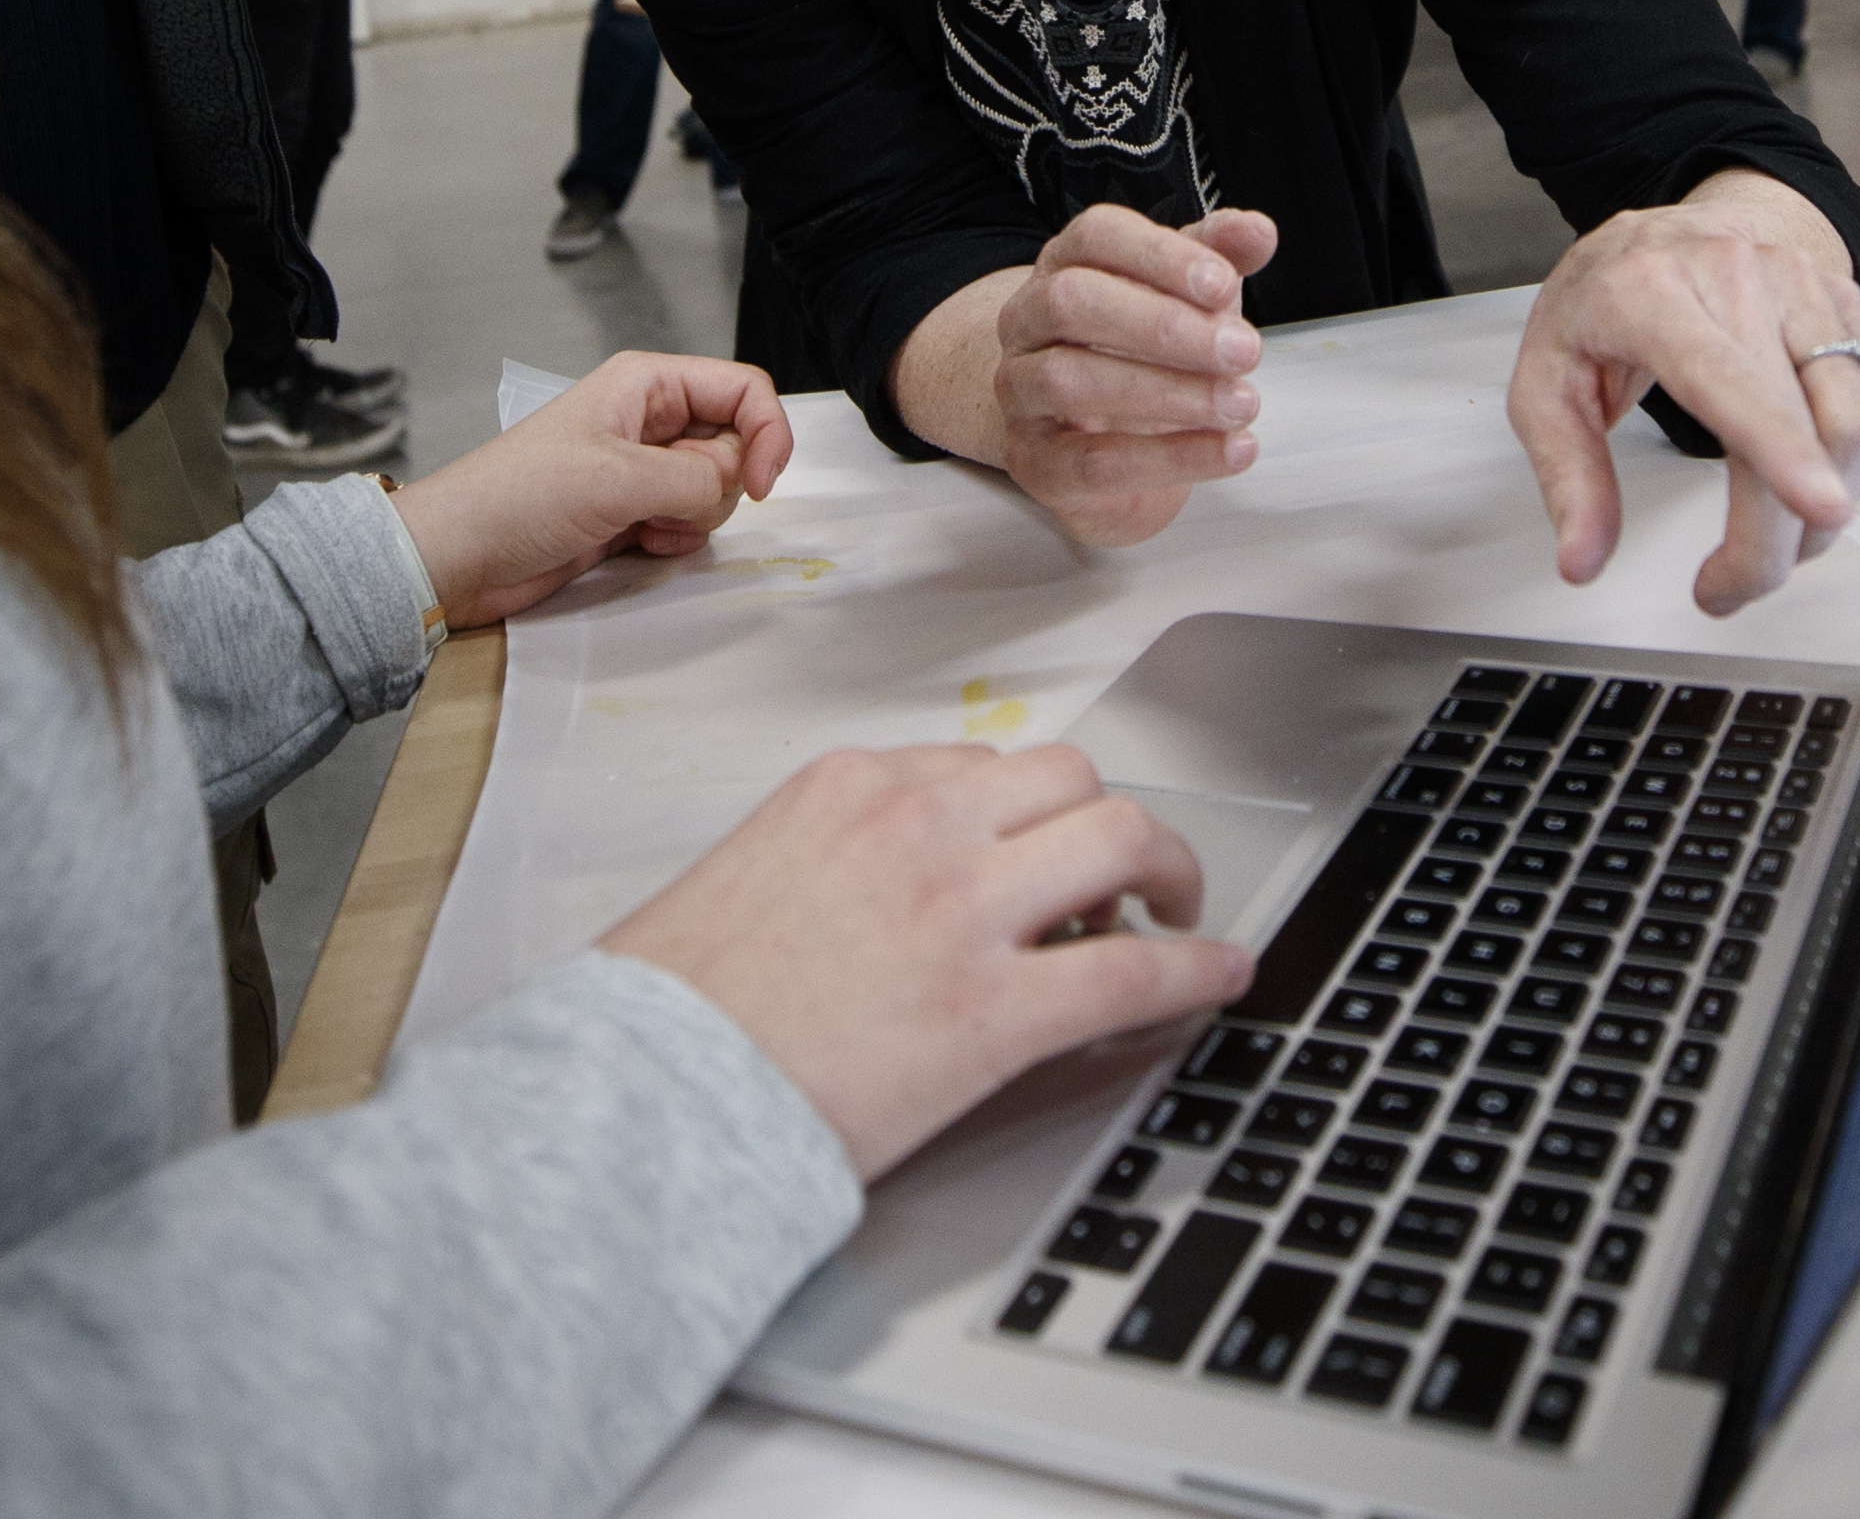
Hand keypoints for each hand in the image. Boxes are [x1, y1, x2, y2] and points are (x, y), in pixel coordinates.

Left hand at [386, 351, 793, 629]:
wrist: (459, 557)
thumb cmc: (520, 497)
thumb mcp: (617, 478)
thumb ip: (695, 477)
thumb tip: (734, 484)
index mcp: (646, 384)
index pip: (743, 388)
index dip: (767, 433)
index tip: (762, 486)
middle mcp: (650, 420)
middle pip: (734, 443)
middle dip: (719, 483)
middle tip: (668, 504)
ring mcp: (642, 470)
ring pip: (715, 488)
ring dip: (694, 516)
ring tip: (642, 526)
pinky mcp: (632, 513)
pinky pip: (688, 522)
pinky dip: (676, 538)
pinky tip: (636, 545)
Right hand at [605, 745, 1256, 1179]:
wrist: (640, 1094)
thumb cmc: (672, 1007)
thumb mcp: (749, 877)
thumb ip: (831, 854)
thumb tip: (885, 885)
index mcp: (852, 788)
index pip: (984, 765)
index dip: (1030, 815)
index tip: (1042, 852)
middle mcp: (918, 824)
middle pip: (1071, 782)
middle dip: (1111, 825)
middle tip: (1128, 877)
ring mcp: (963, 911)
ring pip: (1121, 841)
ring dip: (1168, 872)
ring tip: (1178, 912)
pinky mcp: (996, 1011)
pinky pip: (1132, 969)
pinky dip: (1195, 967)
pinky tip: (1220, 975)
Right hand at [895, 205, 1280, 547]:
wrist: (1095, 438)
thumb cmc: (1143, 351)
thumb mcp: (1188, 296)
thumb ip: (1220, 258)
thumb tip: (1257, 231)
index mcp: (1065, 263)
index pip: (1096, 236)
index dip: (1161, 256)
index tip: (1225, 285)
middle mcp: (1028, 320)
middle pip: (1071, 301)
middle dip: (1164, 326)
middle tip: (1243, 351)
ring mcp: (1020, 391)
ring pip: (1070, 380)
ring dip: (1168, 392)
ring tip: (1240, 403)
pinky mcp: (1036, 461)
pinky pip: (1093, 461)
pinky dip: (1170, 458)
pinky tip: (1229, 449)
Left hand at [1510, 170, 1859, 616]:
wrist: (1662, 227)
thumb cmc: (1604, 305)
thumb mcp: (1545, 384)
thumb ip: (1567, 476)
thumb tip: (1583, 559)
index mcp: (1651, 292)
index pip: (1728, 375)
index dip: (1780, 447)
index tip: (1818, 507)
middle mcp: (1740, 275)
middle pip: (1806, 421)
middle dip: (1782, 533)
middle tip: (1731, 587)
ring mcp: (1802, 286)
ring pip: (1858, 421)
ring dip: (1825, 511)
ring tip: (1765, 540)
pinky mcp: (1845, 304)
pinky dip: (1843, 472)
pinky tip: (1793, 481)